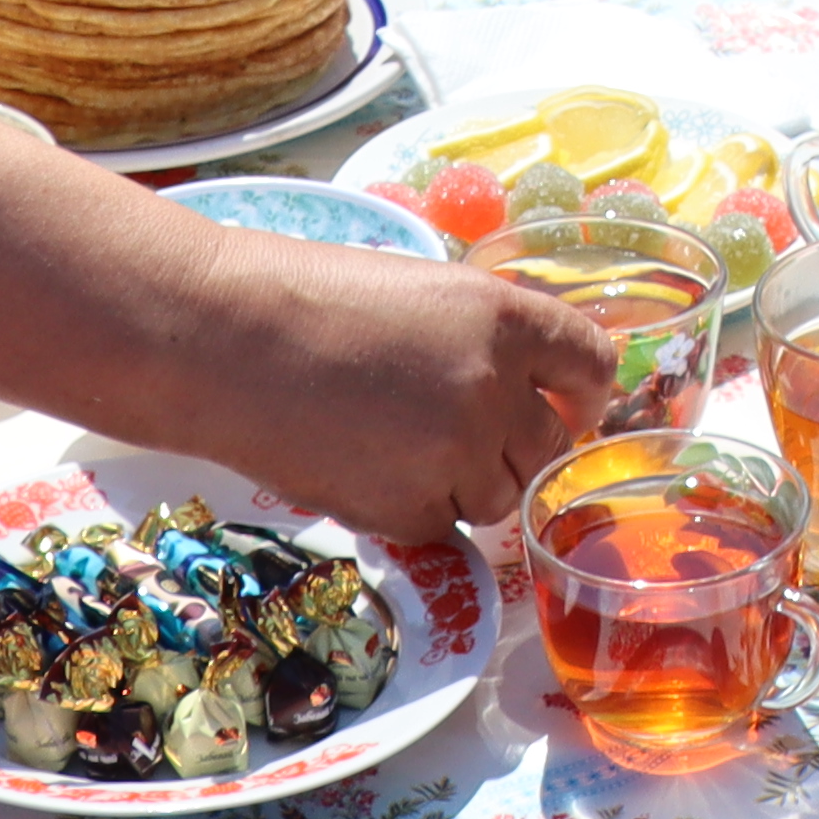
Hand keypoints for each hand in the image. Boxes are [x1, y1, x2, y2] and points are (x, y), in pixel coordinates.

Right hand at [192, 236, 618, 546]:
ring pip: (502, 495)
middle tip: (470, 434)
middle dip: (521, 446)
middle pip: (551, 444)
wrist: (227, 345)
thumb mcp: (425, 293)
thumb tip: (528, 383)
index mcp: (505, 318)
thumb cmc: (312, 299)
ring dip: (470, 481)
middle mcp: (495, 389)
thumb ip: (486, 337)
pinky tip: (372, 468)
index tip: (573, 402)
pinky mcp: (410, 509)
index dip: (587, 390)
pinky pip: (445, 524)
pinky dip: (420, 508)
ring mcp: (456, 455)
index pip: (591, 363)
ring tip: (404, 446)